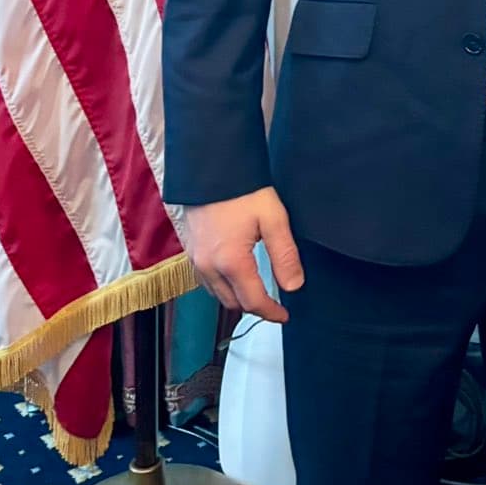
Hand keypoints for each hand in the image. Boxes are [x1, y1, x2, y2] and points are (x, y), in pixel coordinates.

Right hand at [181, 187, 303, 322]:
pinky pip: (206, 283)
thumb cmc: (245, 191)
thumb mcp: (274, 220)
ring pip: (218, 295)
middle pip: (233, 303)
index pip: (253, 301)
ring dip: (238, 299)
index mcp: (231, 262)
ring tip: (258, 292)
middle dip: (255, 307)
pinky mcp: (191, 252)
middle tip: (275, 303)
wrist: (212, 168)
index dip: (271, 313)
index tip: (285, 316)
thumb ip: (285, 255)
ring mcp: (196, 261)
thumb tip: (294, 287)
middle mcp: (209, 267)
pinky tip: (236, 277)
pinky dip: (223, 288)